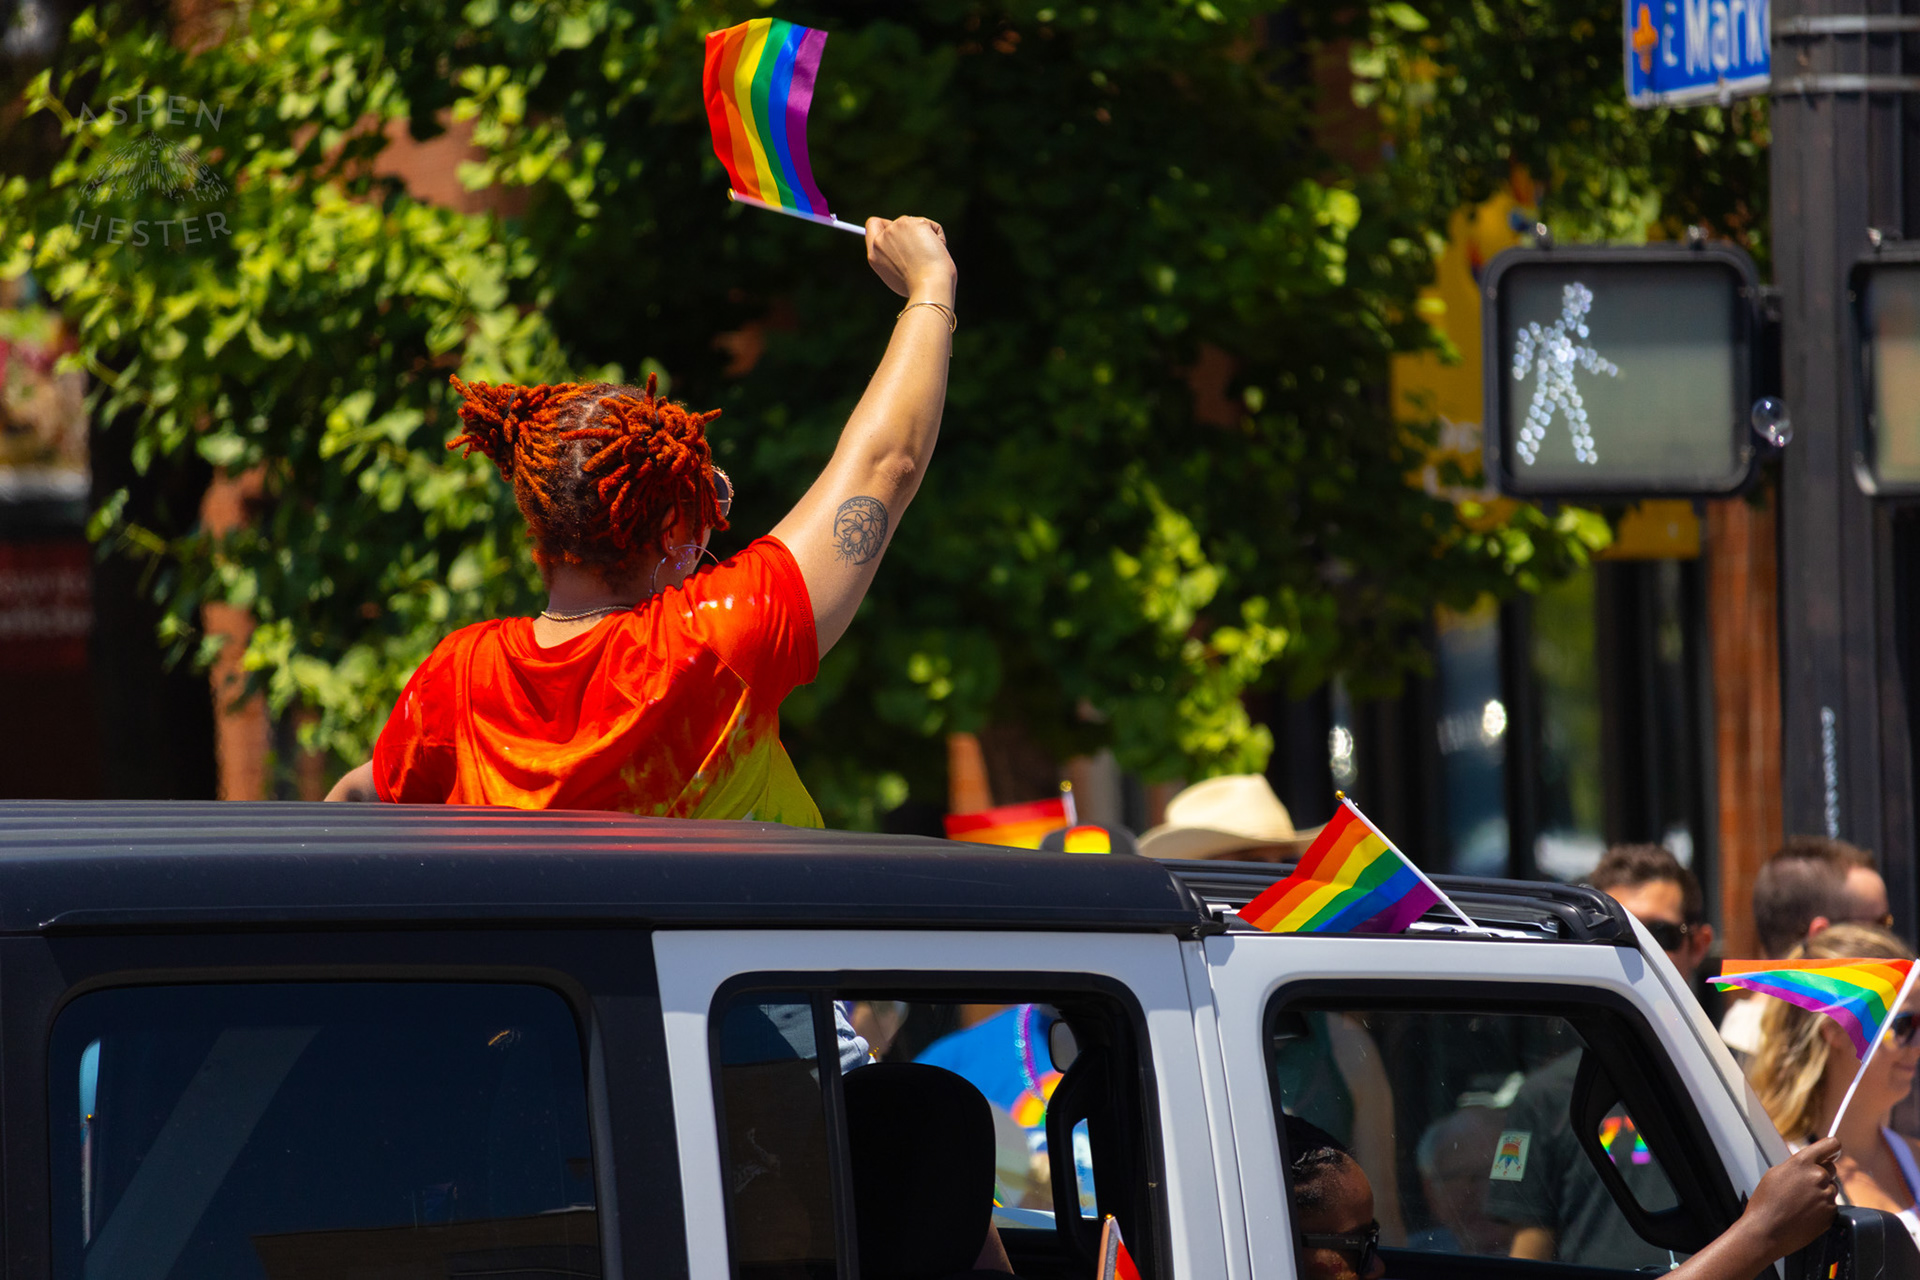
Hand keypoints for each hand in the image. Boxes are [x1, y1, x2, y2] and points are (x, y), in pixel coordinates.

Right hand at [865, 215, 954, 301]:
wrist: (929, 286)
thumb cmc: (918, 288)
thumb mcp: (898, 276)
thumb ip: (894, 257)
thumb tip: (904, 247)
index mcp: (875, 254)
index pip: (873, 225)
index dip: (885, 225)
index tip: (897, 231)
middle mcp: (882, 239)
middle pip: (897, 222)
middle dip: (911, 233)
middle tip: (922, 251)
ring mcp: (897, 228)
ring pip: (916, 224)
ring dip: (925, 238)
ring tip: (928, 259)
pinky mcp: (915, 222)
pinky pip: (933, 227)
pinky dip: (939, 239)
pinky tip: (936, 253)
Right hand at [1742, 1138, 1840, 1258]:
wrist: (1767, 1230)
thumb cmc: (1766, 1203)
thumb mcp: (1775, 1173)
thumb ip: (1797, 1165)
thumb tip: (1810, 1163)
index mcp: (1803, 1163)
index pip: (1831, 1145)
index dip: (1833, 1147)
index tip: (1833, 1150)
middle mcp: (1818, 1177)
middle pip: (1831, 1169)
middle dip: (1821, 1174)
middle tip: (1804, 1185)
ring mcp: (1827, 1196)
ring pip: (1830, 1188)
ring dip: (1820, 1192)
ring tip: (1800, 1202)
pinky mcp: (1831, 1213)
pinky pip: (1830, 1205)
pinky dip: (1821, 1208)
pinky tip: (1804, 1212)